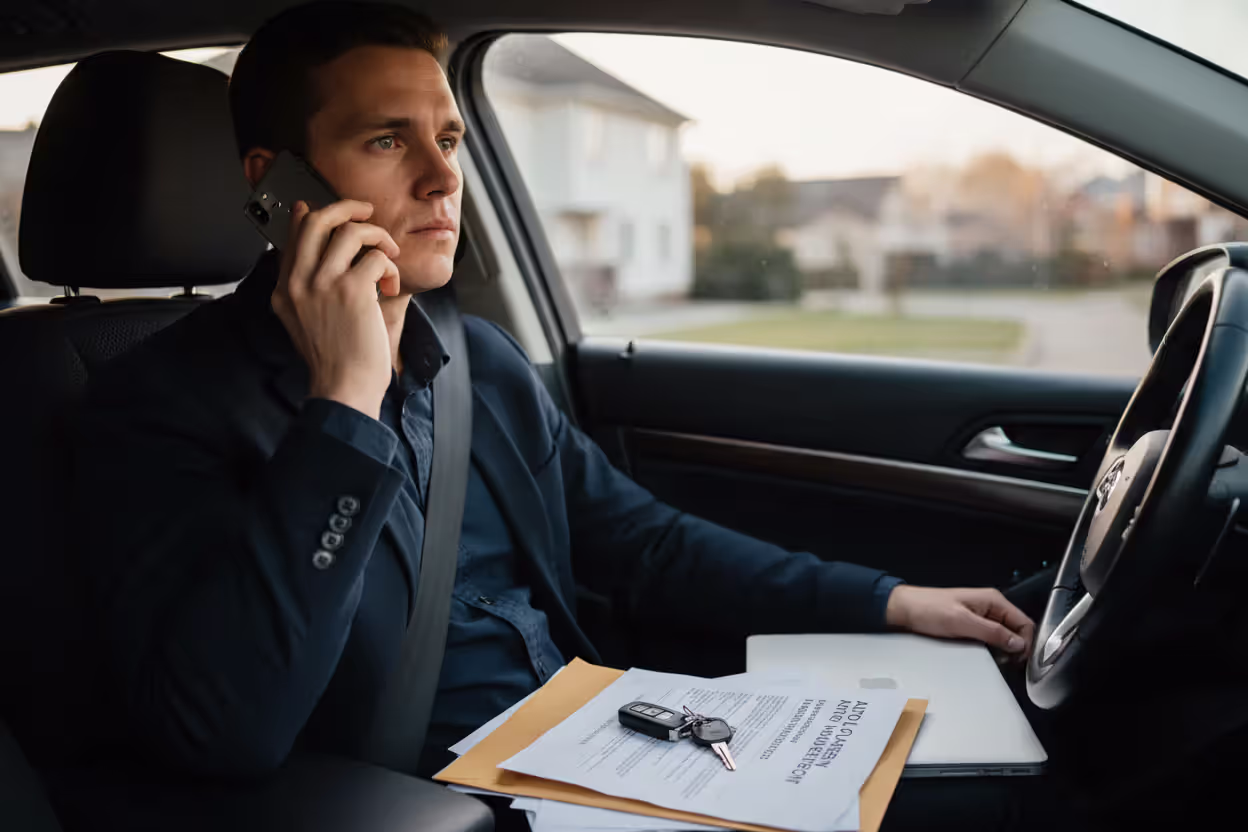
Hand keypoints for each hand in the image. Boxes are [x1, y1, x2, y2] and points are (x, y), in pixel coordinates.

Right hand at [270, 200, 401, 419]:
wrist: (344, 388)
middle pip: (318, 220)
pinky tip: (389, 286)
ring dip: (379, 238)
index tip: (334, 210)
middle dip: (348, 208)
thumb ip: (307, 283)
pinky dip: (390, 268)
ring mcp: (323, 283)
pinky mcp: (351, 289)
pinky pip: (376, 257)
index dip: (315, 213)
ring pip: (352, 232)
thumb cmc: (335, 358)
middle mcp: (299, 281)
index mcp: (285, 288)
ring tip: (388, 256)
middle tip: (368, 213)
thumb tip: (318, 254)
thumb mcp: (305, 319)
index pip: (295, 234)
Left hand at [885, 585, 1034, 659]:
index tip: (1020, 661)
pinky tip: (987, 657)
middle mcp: (991, 607)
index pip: (1024, 622)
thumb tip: (1019, 644)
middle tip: (1008, 665)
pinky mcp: (971, 625)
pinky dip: (992, 648)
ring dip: (1004, 650)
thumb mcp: (962, 622)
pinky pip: (990, 638)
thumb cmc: (930, 610)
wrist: (904, 609)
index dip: (1027, 643)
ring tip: (998, 662)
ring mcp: (981, 616)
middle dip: (1016, 648)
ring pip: (1004, 636)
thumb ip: (992, 632)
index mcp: (993, 600)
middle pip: (1016, 630)